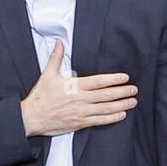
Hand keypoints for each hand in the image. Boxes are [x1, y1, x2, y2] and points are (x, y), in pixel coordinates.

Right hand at [20, 39, 136, 137]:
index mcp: (74, 86)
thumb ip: (56, 57)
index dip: (113, 79)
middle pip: (106, 95)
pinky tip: (121, 114)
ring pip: (106, 108)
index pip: (99, 81)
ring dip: (121, 105)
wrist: (32, 117)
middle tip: (134, 90)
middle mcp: (81, 99)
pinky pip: (100, 121)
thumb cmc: (40, 97)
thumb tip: (59, 42)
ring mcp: (81, 112)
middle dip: (122, 92)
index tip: (125, 78)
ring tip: (132, 102)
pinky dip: (112, 118)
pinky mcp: (80, 123)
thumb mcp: (48, 74)